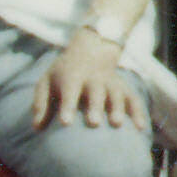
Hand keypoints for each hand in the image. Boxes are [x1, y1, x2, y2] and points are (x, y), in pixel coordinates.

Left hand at [31, 28, 147, 130]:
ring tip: (117, 124)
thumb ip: (41, 104)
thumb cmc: (64, 72)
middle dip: (95, 107)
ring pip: (116, 95)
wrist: (92, 48)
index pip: (70, 92)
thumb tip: (36, 128)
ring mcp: (111, 83)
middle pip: (96, 93)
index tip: (65, 122)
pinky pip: (134, 99)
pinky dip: (138, 112)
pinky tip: (140, 128)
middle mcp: (93, 80)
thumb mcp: (47, 81)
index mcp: (72, 78)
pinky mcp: (123, 88)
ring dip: (118, 108)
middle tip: (94, 123)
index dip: (67, 107)